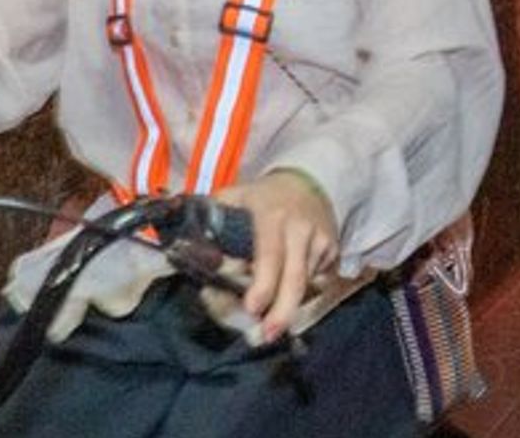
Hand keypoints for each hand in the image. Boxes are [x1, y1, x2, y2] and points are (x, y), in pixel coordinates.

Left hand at [217, 170, 338, 339]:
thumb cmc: (261, 197)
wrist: (306, 183)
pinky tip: (289, 305)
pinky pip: (318, 283)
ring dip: (289, 309)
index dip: (263, 284)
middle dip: (282, 311)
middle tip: (267, 335)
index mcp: (273, 215)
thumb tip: (184, 246)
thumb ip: (212, 218)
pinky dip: (303, 298)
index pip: (270, 253)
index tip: (251, 308)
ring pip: (307, 286)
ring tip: (272, 329)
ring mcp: (322, 242)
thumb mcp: (235, 197)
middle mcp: (301, 229)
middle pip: (295, 278)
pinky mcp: (334, 253)